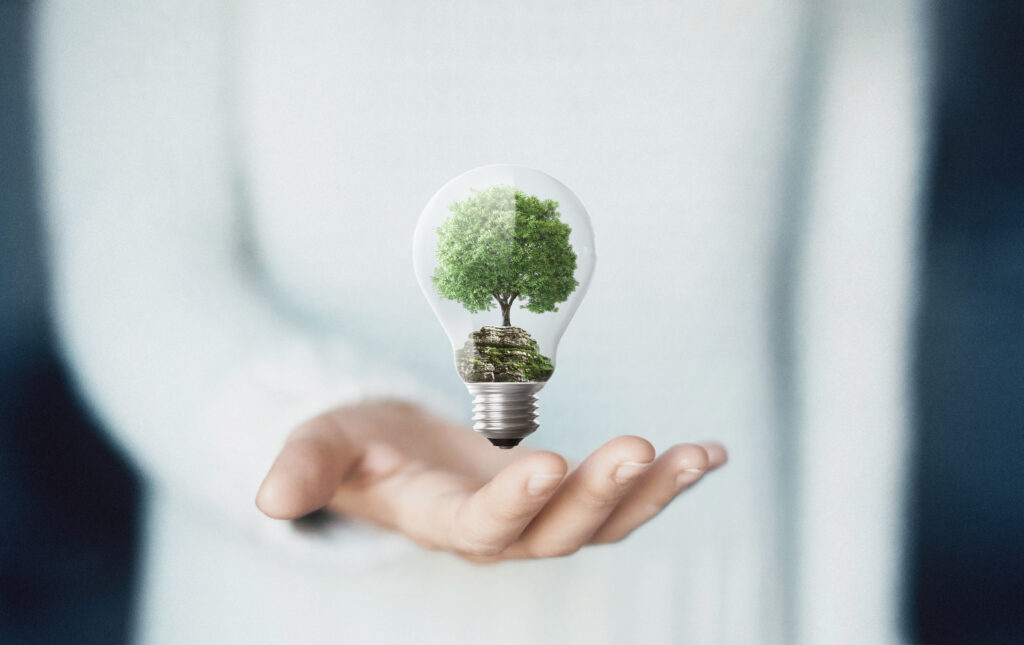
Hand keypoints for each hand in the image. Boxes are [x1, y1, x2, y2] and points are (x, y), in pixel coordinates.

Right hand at [256, 400, 725, 561]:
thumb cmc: (356, 446)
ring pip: (601, 524)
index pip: (481, 525)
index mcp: (440, 520)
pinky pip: (620, 498)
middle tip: (639, 447)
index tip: (549, 462)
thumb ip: (305, 468)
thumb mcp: (323, 445)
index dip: (515, 502)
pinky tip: (710, 454)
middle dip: (600, 495)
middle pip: (557, 532)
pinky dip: (665, 481)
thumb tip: (268, 500)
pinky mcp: (563, 497)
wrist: (393, 455)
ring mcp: (537, 519)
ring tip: (694, 457)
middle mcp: (498, 532)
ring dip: (650, 494)